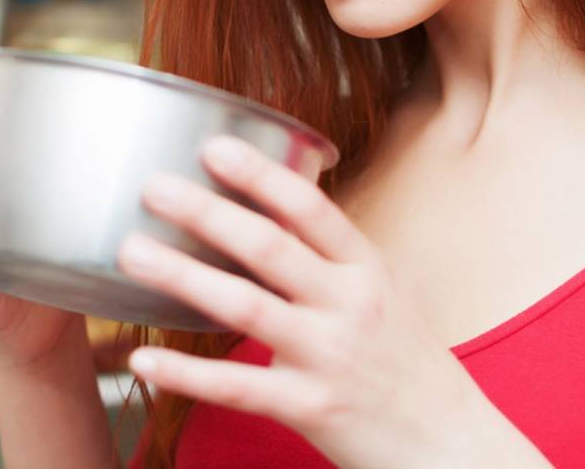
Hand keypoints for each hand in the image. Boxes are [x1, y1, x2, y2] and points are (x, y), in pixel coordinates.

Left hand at [115, 136, 542, 468]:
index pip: (310, 208)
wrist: (452, 446)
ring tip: (133, 252)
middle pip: (269, 248)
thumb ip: (329, 256)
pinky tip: (144, 359)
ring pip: (245, 308)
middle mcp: (349, 305)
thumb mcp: (383, 293)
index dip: (260, 174)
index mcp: (366, 269)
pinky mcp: (310, 408)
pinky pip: (236, 387)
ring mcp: (329, 357)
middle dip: (207, 212)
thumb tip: (268, 207)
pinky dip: (185, 373)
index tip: (213, 146)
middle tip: (154, 186)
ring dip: (183, 276)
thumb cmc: (407, 362)